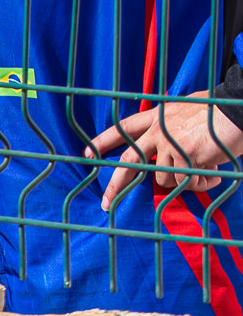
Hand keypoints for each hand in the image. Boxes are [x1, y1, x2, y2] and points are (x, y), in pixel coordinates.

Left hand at [89, 93, 242, 207]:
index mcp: (157, 116)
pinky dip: (202, 183)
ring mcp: (171, 144)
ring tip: (204, 168)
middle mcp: (159, 131)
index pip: (123, 129)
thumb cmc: (218, 111)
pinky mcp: (186, 157)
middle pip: (130, 161)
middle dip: (115, 185)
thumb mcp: (186, 110)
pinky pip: (187, 183)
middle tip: (106, 204)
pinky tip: (213, 172)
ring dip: (184, 181)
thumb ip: (171, 125)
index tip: (87, 154)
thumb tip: (163, 146)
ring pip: (165, 179)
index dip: (105, 141)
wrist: (237, 111)